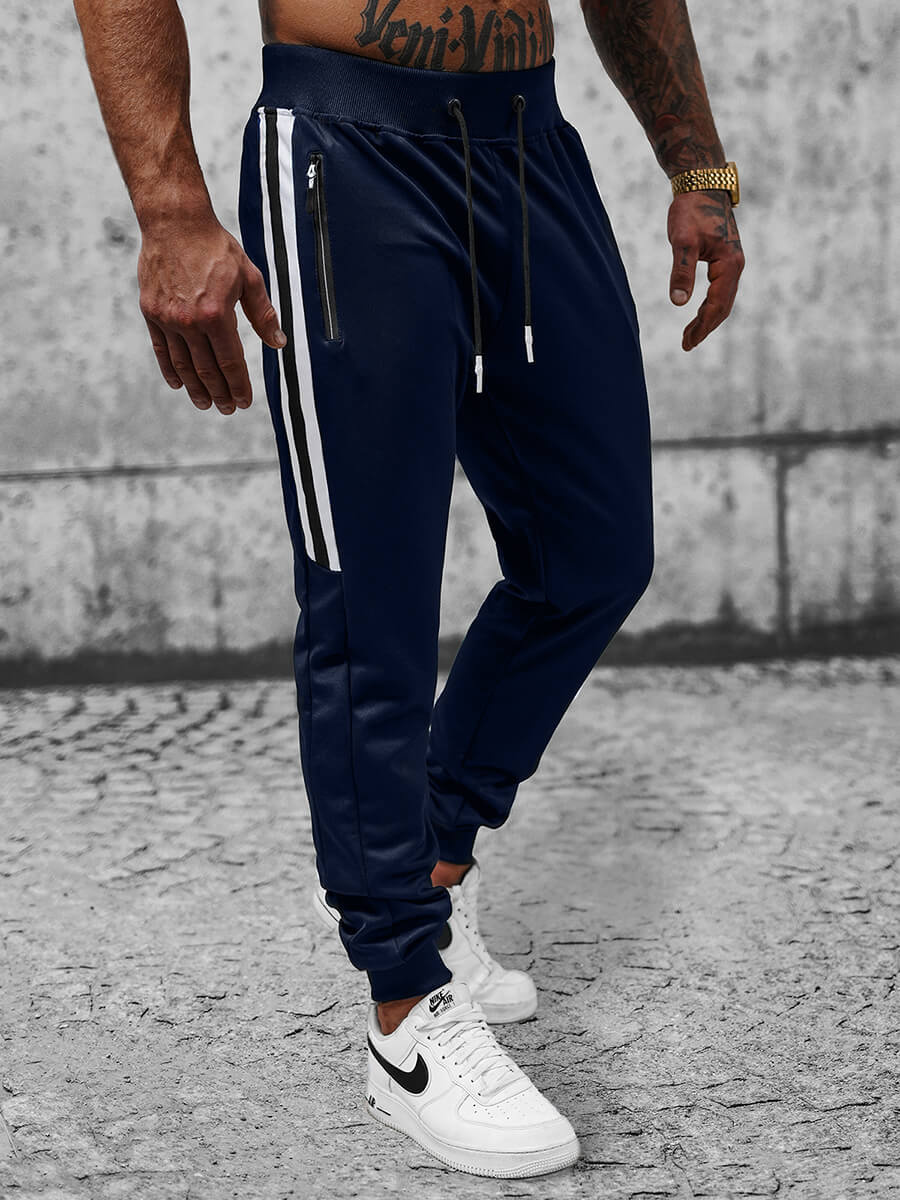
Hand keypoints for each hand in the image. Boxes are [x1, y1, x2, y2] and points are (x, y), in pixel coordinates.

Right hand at [138, 216, 285, 414]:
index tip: (244, 401)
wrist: (174, 223)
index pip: (230, 362)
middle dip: (219, 393)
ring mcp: (167, 318)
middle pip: (207, 370)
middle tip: (227, 409)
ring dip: (195, 388)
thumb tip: (278, 343)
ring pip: (183, 365)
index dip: (238, 385)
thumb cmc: (216, 247)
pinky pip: (161, 349)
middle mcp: (189, 322)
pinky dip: (170, 369)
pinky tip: (178, 384)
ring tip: (205, 404)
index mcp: (216, 315)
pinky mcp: (151, 312)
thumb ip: (263, 314)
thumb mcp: (249, 277)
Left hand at [667, 189, 744, 350]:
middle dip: (705, 327)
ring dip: (708, 318)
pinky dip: (710, 304)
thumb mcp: (682, 242)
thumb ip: (681, 272)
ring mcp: (732, 261)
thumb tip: (679, 303)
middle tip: (687, 345)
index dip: (702, 326)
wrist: (702, 183)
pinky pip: (721, 289)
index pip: (717, 305)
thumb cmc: (691, 209)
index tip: (687, 344)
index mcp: (729, 264)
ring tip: (690, 334)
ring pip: (723, 299)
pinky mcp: (726, 257)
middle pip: (723, 306)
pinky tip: (698, 310)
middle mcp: (736, 265)